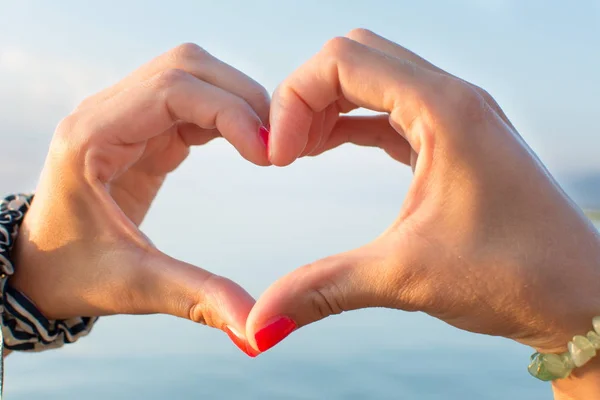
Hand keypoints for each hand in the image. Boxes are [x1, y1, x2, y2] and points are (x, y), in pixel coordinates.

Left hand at [10, 43, 269, 355]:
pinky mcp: (143, 131)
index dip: (229, 112)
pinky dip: (226, 116)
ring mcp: (125, 116)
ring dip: (236, 101)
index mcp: (91, 137)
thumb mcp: (134, 285)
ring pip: (192, 77)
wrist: (39, 269)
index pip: (171, 90)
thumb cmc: (72, 273)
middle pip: (186, 67)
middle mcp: (106, 113)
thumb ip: (197, 297)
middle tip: (276, 147)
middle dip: (240, 97)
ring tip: (267, 146)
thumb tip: (256, 328)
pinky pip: (193, 103)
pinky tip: (248, 145)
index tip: (267, 155)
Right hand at [246, 28, 599, 373]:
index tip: (280, 158)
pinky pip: (390, 110)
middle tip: (286, 150)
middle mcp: (452, 98)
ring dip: (328, 106)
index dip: (295, 99)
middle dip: (307, 95)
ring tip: (300, 153)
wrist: (581, 296)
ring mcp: (456, 116)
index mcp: (444, 110)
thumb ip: (325, 288)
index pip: (343, 60)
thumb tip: (262, 323)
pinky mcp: (454, 140)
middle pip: (355, 56)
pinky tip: (329, 150)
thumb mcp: (407, 277)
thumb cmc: (516, 275)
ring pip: (373, 78)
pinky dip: (352, 122)